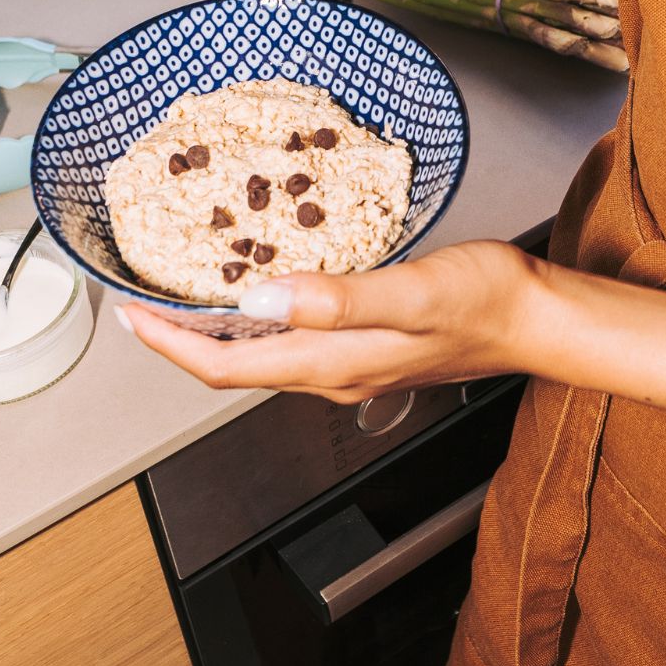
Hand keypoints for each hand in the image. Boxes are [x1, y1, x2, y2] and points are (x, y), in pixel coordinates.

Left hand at [116, 241, 547, 402]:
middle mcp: (333, 373)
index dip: (171, 345)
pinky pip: (291, 345)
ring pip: (261, 358)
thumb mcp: (413, 292)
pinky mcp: (367, 348)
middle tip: (141, 307)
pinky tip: (259, 296)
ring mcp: (350, 365)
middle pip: (234, 369)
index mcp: (332, 362)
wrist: (535, 319)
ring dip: (216, 336)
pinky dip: (257, 325)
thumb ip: (340, 300)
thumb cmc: (484, 301)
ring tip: (184, 301)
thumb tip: (264, 298)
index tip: (129, 317)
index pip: (226, 367)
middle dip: (180, 343)